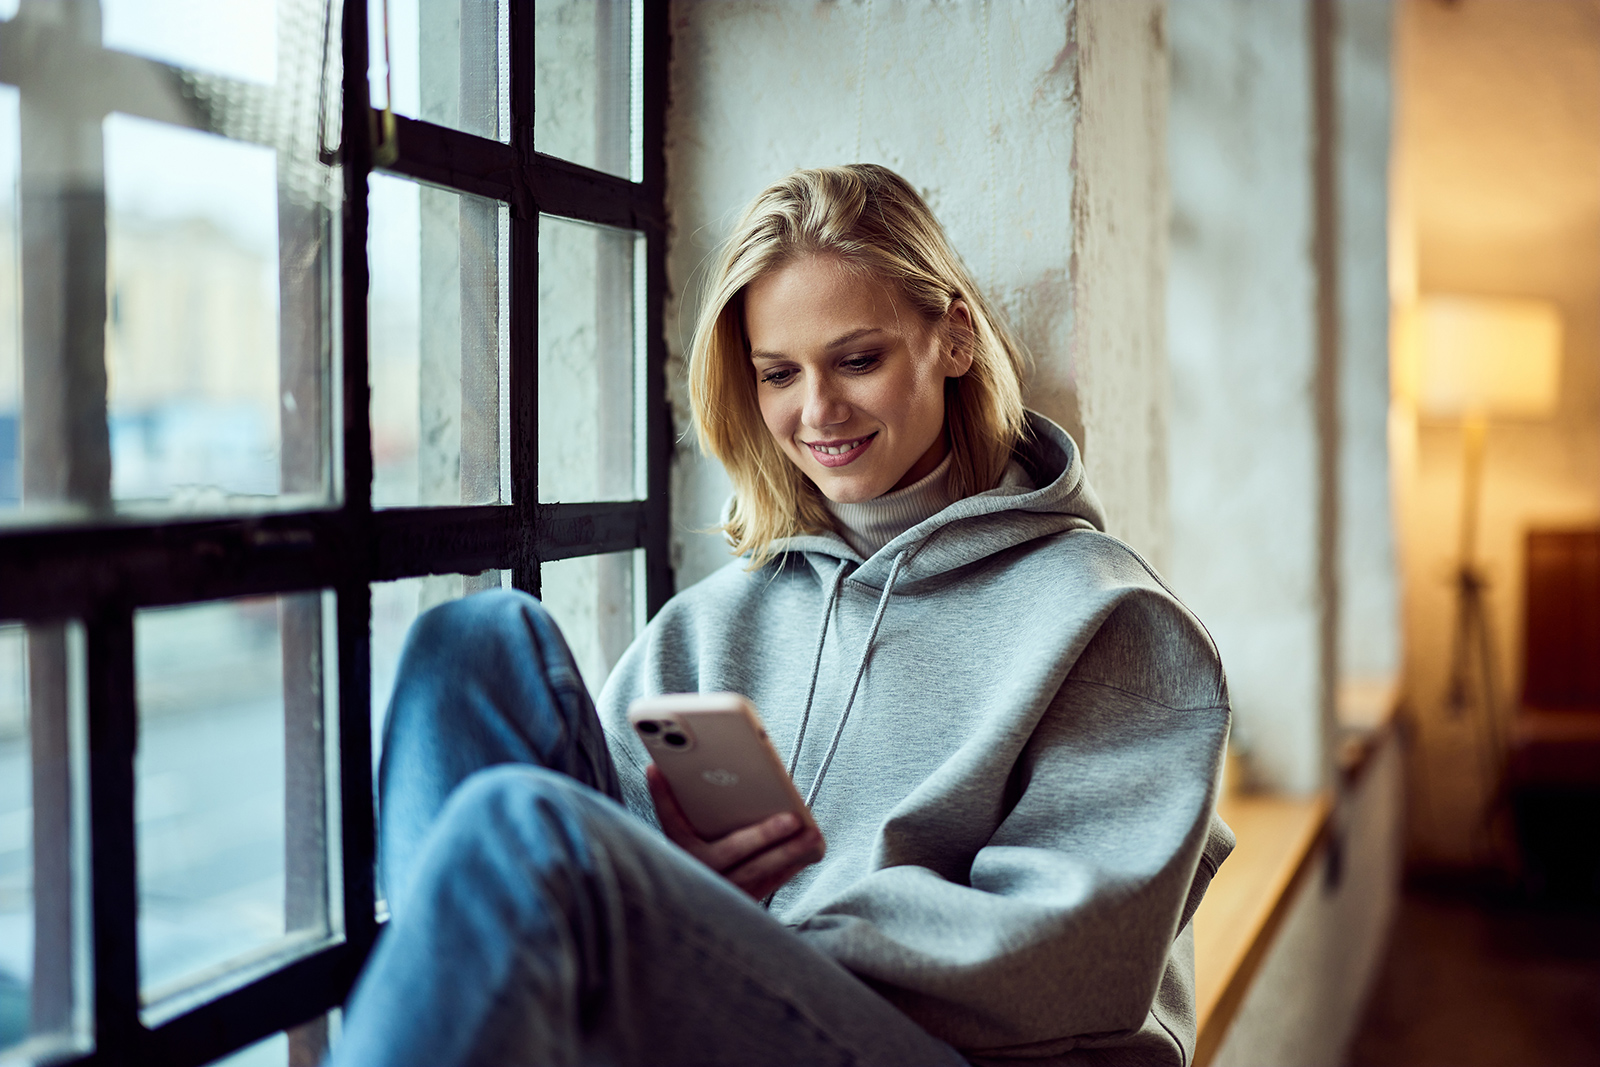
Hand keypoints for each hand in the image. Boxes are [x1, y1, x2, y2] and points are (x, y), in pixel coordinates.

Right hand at [646, 764, 825, 899]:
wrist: (688, 911)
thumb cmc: (688, 858)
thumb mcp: (677, 832)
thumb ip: (669, 802)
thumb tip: (655, 767)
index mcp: (680, 851)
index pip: (673, 820)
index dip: (667, 796)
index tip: (664, 771)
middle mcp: (700, 874)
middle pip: (733, 852)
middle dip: (765, 836)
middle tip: (794, 819)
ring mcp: (723, 892)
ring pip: (758, 872)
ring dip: (789, 853)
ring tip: (814, 834)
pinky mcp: (743, 902)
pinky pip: (769, 884)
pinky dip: (790, 867)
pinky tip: (810, 852)